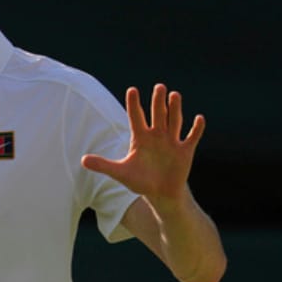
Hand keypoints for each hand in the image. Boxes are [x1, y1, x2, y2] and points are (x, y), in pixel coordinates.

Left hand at [80, 83, 204, 205]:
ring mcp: (171, 142)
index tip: (132, 90)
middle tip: (159, 87)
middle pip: (157, 115)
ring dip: (175, 110)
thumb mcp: (121, 173)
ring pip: (173, 122)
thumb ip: (103, 165)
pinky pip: (191, 137)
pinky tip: (199, 118)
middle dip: (158, 102)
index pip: (135, 117)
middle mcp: (156, 135)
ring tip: (174, 95)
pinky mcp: (184, 151)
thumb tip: (82, 160)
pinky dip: (196, 129)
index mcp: (140, 138)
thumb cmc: (140, 181)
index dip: (134, 104)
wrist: (160, 194)